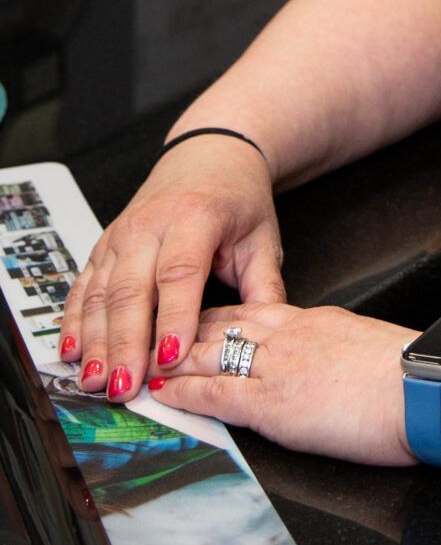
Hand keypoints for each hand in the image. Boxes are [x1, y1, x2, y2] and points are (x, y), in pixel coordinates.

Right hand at [60, 136, 282, 405]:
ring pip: (101, 294)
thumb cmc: (238, 198)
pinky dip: (75, 321)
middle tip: (125, 389)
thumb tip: (265, 338)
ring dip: (96, 342)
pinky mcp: (104, 245)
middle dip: (125, 344)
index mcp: (195, 218)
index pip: (179, 275)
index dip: (173, 319)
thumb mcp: (262, 237)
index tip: (170, 359)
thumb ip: (264, 288)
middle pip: (131, 290)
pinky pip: (84, 286)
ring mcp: (121, 235)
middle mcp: (150, 225)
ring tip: (96, 382)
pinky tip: (71, 352)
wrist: (209, 154)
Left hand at [148, 300, 417, 466]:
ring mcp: (278, 367)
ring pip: (209, 352)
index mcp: (318, 322)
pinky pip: (216, 393)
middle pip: (223, 324)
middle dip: (183, 329)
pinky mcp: (273, 403)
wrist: (430, 387)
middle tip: (153, 334)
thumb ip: (346, 353)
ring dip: (173, 356)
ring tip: (145, 361)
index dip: (219, 316)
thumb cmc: (417, 378)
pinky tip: (164, 393)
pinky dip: (185, 391)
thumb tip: (342, 366)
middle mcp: (291, 336)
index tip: (195, 319)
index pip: (255, 313)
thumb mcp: (374, 352)